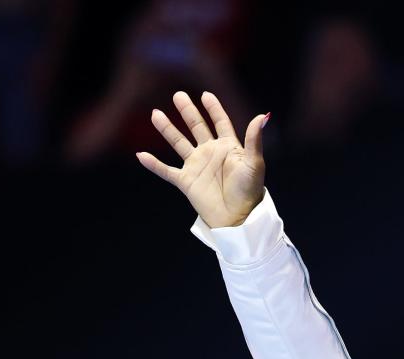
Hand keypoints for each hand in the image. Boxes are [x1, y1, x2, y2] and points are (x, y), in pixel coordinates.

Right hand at [136, 91, 267, 227]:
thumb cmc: (249, 191)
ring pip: (178, 143)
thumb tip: (263, 116)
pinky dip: (154, 164)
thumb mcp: (254, 163)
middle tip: (178, 95)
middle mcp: (211, 154)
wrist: (238, 217)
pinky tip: (141, 155)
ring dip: (167, 129)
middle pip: (197, 127)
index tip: (206, 95)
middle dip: (188, 112)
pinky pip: (166, 171)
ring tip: (156, 113)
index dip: (214, 109)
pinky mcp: (186, 181)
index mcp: (228, 148)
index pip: (220, 123)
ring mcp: (197, 166)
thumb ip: (254, 139)